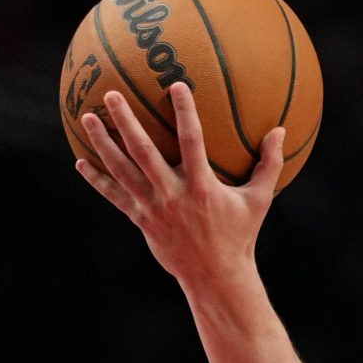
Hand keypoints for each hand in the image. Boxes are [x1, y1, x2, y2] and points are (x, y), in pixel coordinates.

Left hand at [76, 85, 284, 291]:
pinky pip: (115, 197)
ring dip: (103, 143)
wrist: (215, 276)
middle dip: (125, 121)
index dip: (185, 113)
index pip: (192, 142)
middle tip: (110, 93)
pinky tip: (82, 163)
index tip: (176, 85)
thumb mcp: (259, 201)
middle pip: (143, 152)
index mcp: (202, 187)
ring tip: (88, 117)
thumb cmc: (239, 235)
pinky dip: (97, 180)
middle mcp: (173, 195)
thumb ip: (269, 165)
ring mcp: (154, 208)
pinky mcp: (142, 220)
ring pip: (122, 171)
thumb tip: (281, 131)